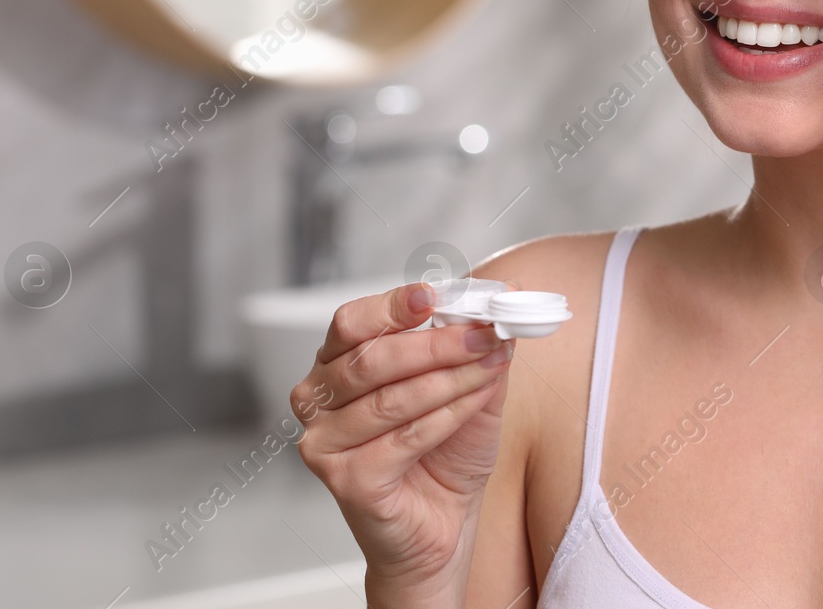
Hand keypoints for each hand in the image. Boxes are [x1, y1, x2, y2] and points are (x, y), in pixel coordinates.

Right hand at [292, 280, 516, 604]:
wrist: (442, 529)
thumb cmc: (444, 456)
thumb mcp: (468, 386)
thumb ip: (477, 344)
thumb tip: (505, 298)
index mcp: (336, 367)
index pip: (351, 322)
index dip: (390, 306)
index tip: (433, 294)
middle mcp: (318, 400)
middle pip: (372, 358)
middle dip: (436, 342)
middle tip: (484, 332)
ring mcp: (325, 443)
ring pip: (391, 397)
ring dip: (450, 377)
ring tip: (491, 364)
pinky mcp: (346, 480)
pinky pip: (403, 438)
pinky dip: (446, 416)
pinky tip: (473, 404)